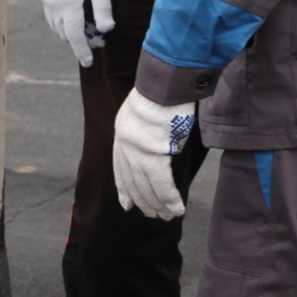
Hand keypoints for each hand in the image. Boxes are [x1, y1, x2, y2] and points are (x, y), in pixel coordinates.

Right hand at [40, 0, 115, 66]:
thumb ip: (103, 8)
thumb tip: (106, 29)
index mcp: (68, 4)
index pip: (75, 36)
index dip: (82, 51)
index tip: (89, 63)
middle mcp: (54, 7)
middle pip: (66, 35)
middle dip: (81, 43)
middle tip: (99, 40)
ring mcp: (47, 4)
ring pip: (58, 30)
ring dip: (72, 35)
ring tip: (89, 30)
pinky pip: (53, 21)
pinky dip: (64, 26)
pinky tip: (76, 21)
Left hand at [113, 89, 196, 219]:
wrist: (167, 80)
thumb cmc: (164, 90)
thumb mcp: (146, 109)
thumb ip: (146, 128)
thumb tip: (158, 144)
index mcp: (122, 132)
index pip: (120, 168)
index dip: (124, 188)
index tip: (127, 205)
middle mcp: (125, 144)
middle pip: (133, 180)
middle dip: (143, 201)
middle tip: (154, 215)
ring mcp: (138, 150)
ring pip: (147, 186)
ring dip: (158, 204)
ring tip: (167, 216)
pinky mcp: (154, 153)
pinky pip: (162, 183)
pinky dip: (170, 198)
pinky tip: (176, 209)